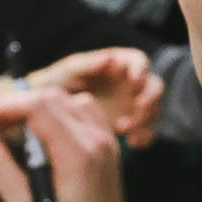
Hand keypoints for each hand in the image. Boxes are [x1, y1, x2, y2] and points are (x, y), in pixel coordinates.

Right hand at [0, 87, 138, 201]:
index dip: (3, 108)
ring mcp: (106, 139)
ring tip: (15, 131)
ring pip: (66, 99)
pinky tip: (44, 135)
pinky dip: (58, 112)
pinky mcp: (108, 143)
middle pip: (50, 96)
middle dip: (15, 106)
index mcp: (76, 154)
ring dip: (36, 107)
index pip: (37, 105)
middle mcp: (96, 139)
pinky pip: (82, 110)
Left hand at [32, 47, 164, 148]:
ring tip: (123, 129)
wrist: (47, 111)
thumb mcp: (68, 71)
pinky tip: (132, 143)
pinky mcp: (131, 126)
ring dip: (145, 119)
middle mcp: (130, 84)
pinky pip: (147, 132)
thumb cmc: (57, 83)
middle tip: (138, 108)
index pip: (139, 61)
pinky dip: (144, 137)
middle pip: (154, 87)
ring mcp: (132, 106)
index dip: (141, 69)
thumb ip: (87, 64)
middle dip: (149, 97)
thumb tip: (108, 59)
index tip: (135, 80)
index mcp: (118, 65)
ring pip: (153, 110)